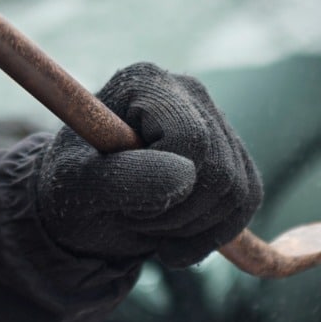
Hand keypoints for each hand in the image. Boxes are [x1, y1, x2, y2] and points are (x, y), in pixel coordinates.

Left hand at [35, 63, 262, 267]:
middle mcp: (187, 91)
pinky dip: (215, 234)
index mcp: (145, 82)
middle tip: (136, 219)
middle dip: (180, 212)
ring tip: (151, 225)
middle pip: (221, 168)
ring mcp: (215, 120)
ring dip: (194, 228)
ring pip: (239, 189)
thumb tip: (185, 176)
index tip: (126, 201)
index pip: (191, 139)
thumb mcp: (77, 188)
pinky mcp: (232, 151)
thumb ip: (122, 177)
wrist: (82, 207)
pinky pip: (249, 198)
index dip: (167, 183)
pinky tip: (176, 239)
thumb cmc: (70, 190)